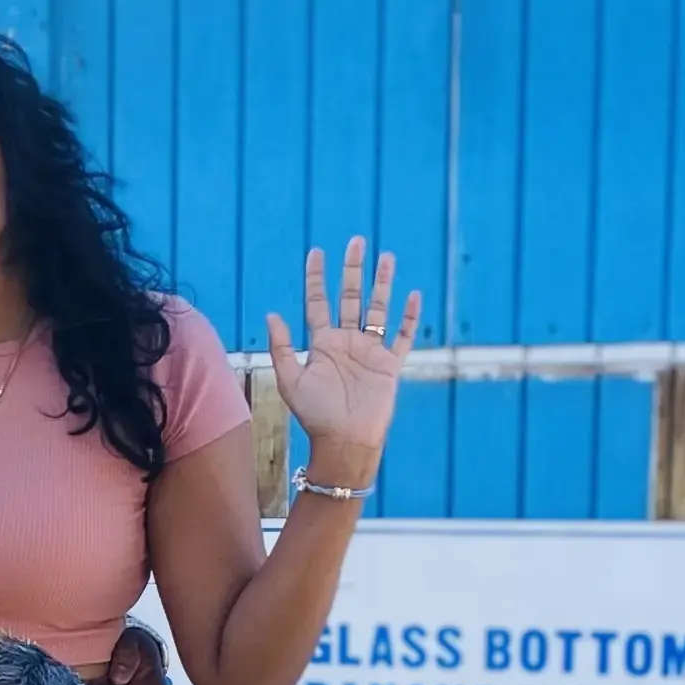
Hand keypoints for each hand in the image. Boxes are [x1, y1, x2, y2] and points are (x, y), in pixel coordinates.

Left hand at [261, 238, 416, 493]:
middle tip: (356, 241)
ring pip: (378, 309)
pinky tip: (413, 295)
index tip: (316, 252)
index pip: (318, 302)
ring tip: (387, 256)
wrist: (344, 443)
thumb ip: (281, 347)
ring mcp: (370, 352)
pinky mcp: (390, 365)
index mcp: (322, 343)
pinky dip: (410, 317)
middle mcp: (347, 342)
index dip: (316, 277)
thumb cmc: (315, 416)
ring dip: (382, 283)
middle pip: (351, 297)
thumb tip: (271, 313)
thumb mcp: (291, 380)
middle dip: (353, 270)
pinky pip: (403, 336)